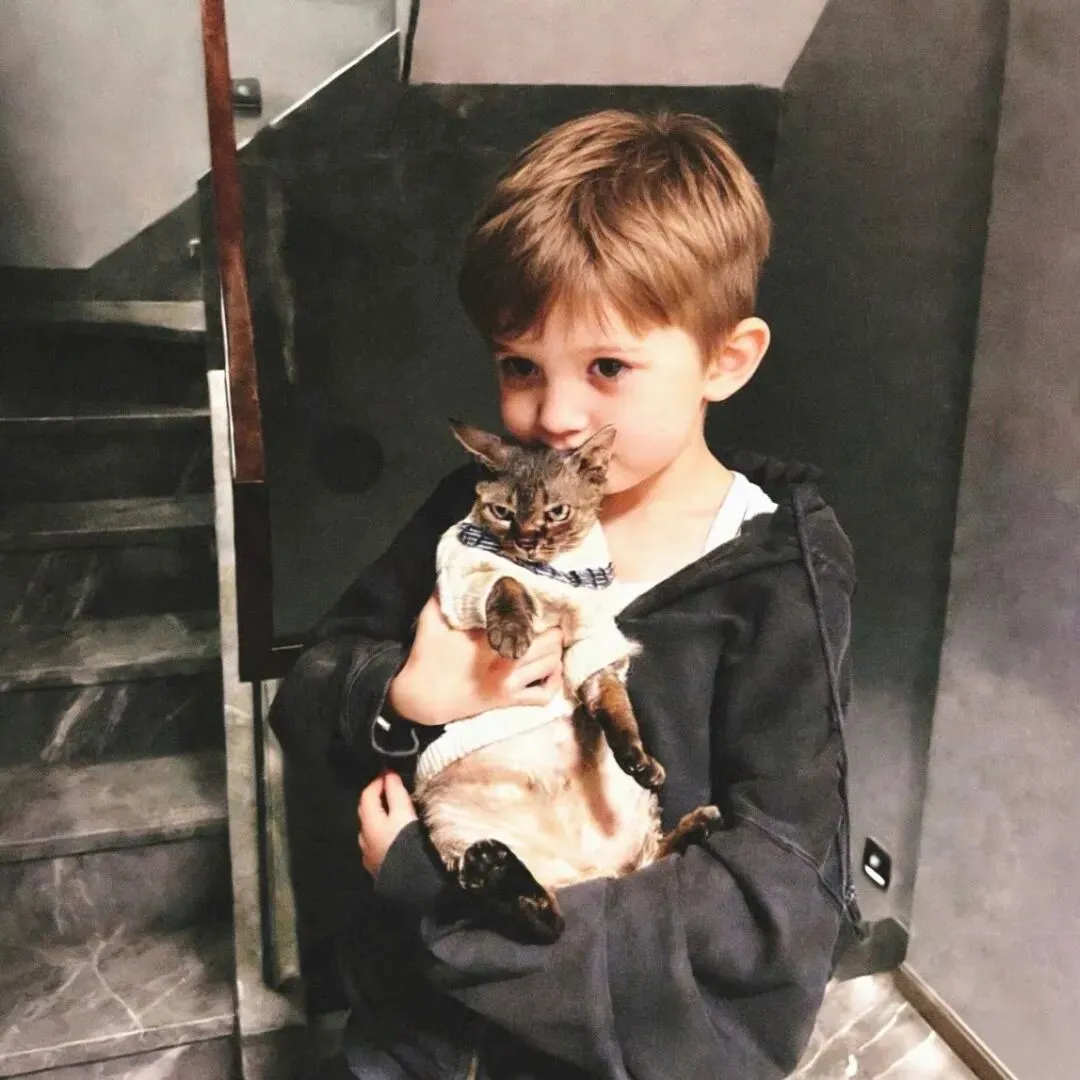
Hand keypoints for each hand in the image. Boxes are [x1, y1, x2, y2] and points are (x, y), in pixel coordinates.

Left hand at [358, 771, 417, 876]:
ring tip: (397, 811)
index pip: (367, 795)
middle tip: (393, 789)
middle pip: (366, 811)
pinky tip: (396, 835)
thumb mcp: (405, 813)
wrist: (413, 885)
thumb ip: (396, 793)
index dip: (378, 781)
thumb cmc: (409, 844)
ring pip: (371, 829)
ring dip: (381, 817)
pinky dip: (384, 832)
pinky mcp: (378, 868)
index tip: (391, 774)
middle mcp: (364, 839)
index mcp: (369, 823)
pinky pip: (377, 843)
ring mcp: (370, 855)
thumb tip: (389, 775)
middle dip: (377, 798)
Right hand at [388, 594, 563, 725]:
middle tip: (546, 618)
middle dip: (551, 626)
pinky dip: (553, 680)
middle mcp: (505, 662)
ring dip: (554, 650)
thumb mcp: (431, 617)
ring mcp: (510, 684)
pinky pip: (545, 695)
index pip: (526, 618)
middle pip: (550, 640)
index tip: (534, 598)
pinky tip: (550, 667)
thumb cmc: (427, 654)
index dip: (536, 606)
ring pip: (552, 664)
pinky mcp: (509, 701)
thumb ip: (444, 592)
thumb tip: (455, 566)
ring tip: (547, 638)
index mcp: (488, 639)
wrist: (421, 698)